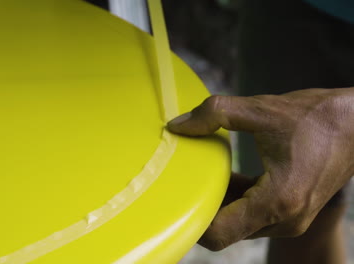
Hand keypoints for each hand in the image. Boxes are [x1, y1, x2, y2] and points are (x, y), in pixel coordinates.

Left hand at [167, 88, 353, 250]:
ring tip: (201, 177)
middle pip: (226, 231)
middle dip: (202, 209)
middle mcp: (285, 219)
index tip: (174, 199)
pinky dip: (237, 200)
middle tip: (182, 183)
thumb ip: (215, 113)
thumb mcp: (261, 109)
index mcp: (277, 201)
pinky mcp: (292, 211)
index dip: (191, 221)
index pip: (218, 233)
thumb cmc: (317, 117)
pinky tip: (225, 176)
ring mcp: (291, 219)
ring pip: (240, 225)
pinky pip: (254, 215)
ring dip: (220, 205)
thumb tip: (178, 125)